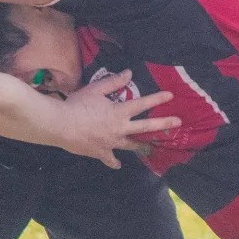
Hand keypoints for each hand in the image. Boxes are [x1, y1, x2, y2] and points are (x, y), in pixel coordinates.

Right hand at [62, 70, 179, 167]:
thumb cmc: (77, 105)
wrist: (60, 125)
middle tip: (177, 123)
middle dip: (163, 124)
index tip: (171, 96)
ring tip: (148, 146)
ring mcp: (111, 143)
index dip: (157, 99)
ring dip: (140, 145)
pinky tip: (118, 165)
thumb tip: (129, 73)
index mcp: (119, 112)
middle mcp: (120, 128)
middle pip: (145, 127)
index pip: (143, 104)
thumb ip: (113, 82)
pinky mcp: (101, 153)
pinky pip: (110, 159)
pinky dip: (114, 162)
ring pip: (130, 145)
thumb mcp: (95, 89)